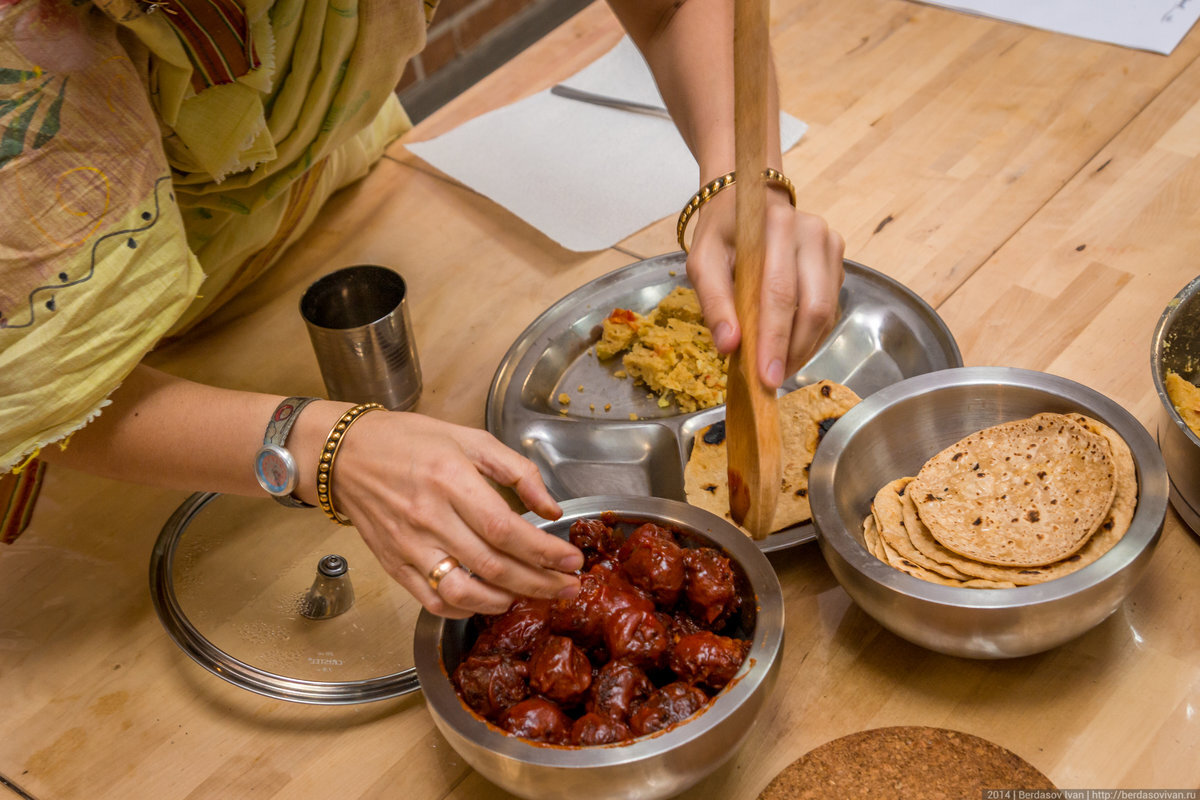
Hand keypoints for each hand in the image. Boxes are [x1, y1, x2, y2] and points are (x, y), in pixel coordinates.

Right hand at [329, 412, 582, 618]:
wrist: (344, 455)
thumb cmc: (409, 441)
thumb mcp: (470, 439)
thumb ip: (516, 471)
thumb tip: (550, 508)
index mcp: (451, 480)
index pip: (506, 530)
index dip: (545, 552)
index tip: (573, 561)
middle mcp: (429, 518)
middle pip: (493, 566)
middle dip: (539, 583)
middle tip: (569, 588)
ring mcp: (409, 546)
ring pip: (463, 593)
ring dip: (504, 602)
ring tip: (531, 596)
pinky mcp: (394, 565)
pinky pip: (433, 600)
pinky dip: (465, 610)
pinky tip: (488, 601)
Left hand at [686, 186, 844, 387]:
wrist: (746, 205)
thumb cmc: (722, 235)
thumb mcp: (702, 262)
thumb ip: (714, 303)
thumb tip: (729, 346)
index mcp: (776, 226)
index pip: (780, 292)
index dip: (775, 339)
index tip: (766, 377)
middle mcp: (812, 232)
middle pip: (812, 306)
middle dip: (793, 351)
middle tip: (772, 381)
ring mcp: (830, 246)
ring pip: (827, 312)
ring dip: (804, 348)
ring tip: (778, 369)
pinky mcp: (837, 261)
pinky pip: (830, 308)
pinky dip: (811, 336)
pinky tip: (790, 349)